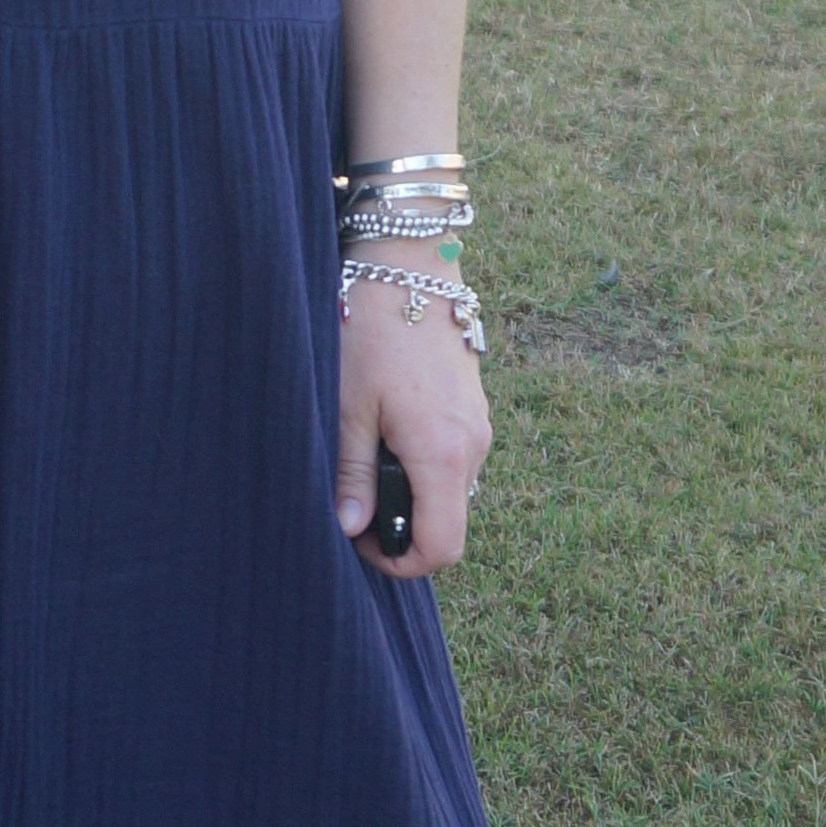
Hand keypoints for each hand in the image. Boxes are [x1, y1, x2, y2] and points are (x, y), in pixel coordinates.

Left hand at [332, 274, 489, 577]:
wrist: (408, 264)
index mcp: (443, 453)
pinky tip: (383, 427)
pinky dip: (421, 462)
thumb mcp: (347, 406)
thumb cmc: (370, 329)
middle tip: (351, 496)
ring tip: (362, 451)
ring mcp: (478, 424)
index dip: (401, 561)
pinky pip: (451, 457)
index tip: (359, 542)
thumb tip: (351, 528)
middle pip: (447, 521)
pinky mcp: (473, 406)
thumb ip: (352, 473)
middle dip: (400, 524)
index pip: (442, 547)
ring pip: (448, 489)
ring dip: (409, 490)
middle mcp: (473, 446)